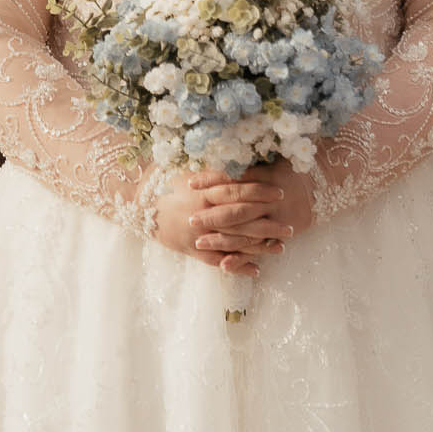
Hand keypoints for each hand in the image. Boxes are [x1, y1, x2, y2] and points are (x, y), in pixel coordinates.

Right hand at [153, 162, 298, 278]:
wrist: (142, 208)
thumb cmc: (167, 185)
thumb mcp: (190, 172)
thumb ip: (214, 171)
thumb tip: (239, 161)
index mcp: (205, 192)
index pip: (238, 191)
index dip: (260, 191)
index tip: (280, 192)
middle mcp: (205, 214)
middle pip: (242, 219)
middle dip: (268, 222)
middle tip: (290, 225)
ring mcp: (200, 235)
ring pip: (235, 242)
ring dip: (260, 246)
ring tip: (282, 247)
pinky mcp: (195, 251)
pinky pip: (219, 261)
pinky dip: (238, 266)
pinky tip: (257, 270)